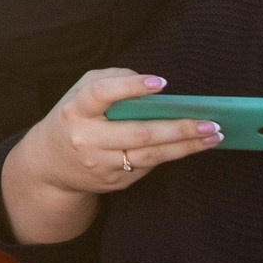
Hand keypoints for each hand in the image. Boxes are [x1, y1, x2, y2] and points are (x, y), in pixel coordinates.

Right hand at [13, 69, 221, 201]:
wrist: (49, 164)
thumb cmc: (73, 118)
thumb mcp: (79, 93)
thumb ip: (111, 81)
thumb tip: (152, 85)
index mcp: (75, 110)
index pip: (101, 94)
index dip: (130, 87)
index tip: (161, 83)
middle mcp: (86, 139)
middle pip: (139, 132)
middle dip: (179, 127)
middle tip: (210, 122)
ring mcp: (101, 163)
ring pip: (151, 154)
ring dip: (186, 145)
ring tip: (213, 136)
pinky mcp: (114, 181)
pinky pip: (148, 166)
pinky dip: (173, 155)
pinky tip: (192, 146)